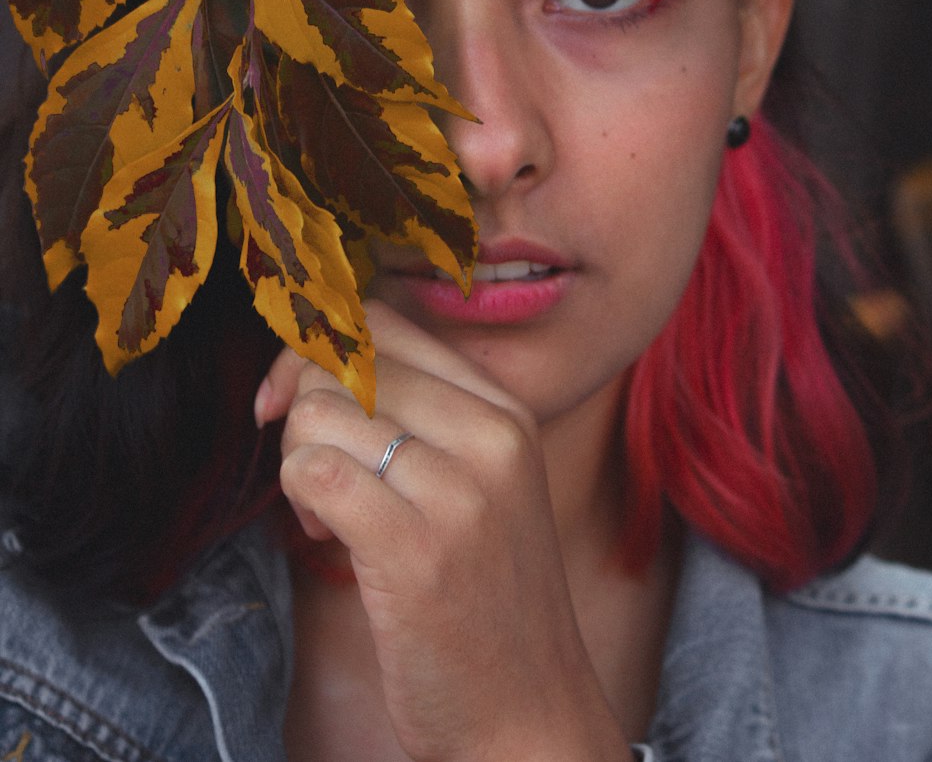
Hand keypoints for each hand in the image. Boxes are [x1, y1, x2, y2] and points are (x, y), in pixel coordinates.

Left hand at [256, 300, 633, 761]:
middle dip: (303, 411)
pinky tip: (328, 537)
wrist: (529, 714)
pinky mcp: (414, 552)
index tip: (296, 398)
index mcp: (505, 411)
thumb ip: (419, 415)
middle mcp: (489, 437)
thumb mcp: (481, 483)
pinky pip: (314, 474)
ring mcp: (458, 493)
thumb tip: (314, 361)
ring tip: (331, 513)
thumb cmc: (487, 597)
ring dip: (299, 462)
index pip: (385, 323)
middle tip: (319, 474)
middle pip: (344, 363)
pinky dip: (299, 498)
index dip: (321, 350)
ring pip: (320, 414)